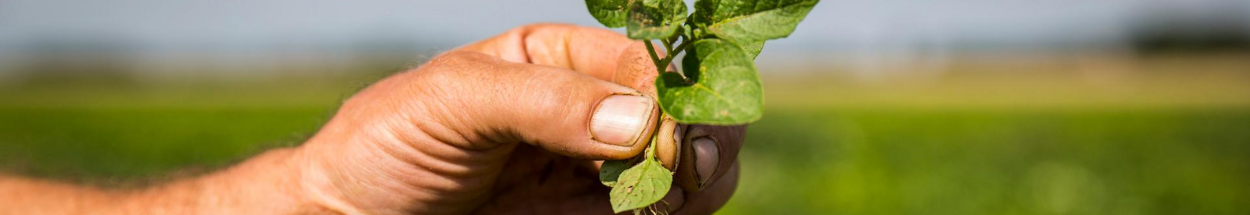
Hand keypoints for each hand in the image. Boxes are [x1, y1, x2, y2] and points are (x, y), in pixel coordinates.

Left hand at [294, 23, 745, 214]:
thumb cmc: (384, 147)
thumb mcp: (452, 103)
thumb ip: (542, 102)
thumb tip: (638, 122)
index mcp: (555, 59)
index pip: (642, 62)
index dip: (671, 92)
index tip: (670, 132)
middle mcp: (585, 110)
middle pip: (680, 111)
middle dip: (700, 135)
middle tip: (686, 169)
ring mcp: (590, 169)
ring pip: (684, 166)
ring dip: (698, 180)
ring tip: (668, 199)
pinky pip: (658, 212)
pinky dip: (677, 212)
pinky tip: (657, 214)